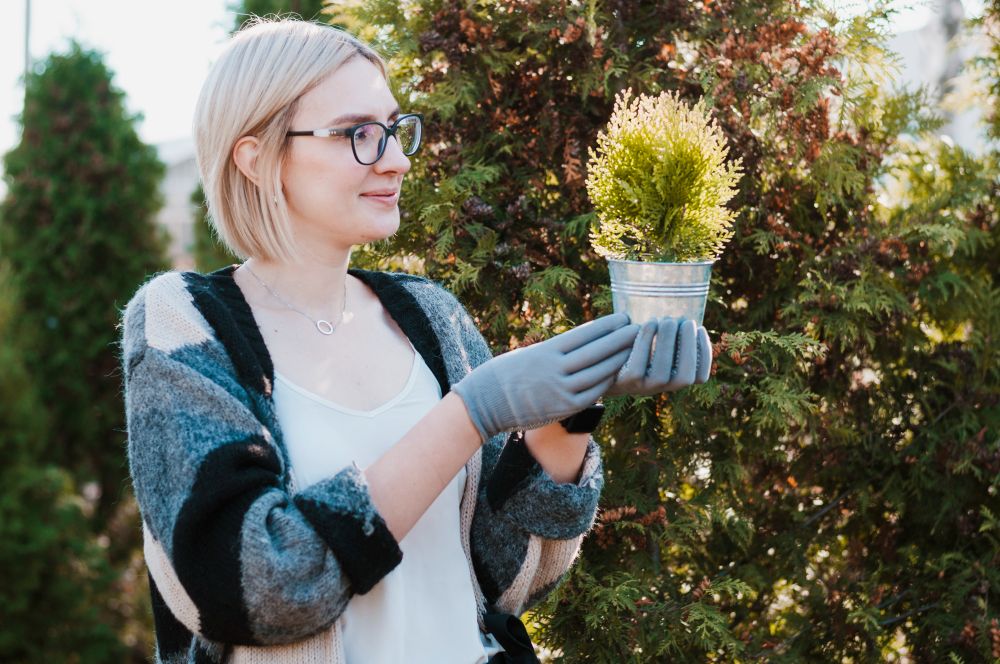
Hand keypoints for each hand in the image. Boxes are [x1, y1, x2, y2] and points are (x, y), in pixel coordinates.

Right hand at [452, 314, 638, 440]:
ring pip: (598, 372)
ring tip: (636, 350)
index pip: (584, 334)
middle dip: (620, 339)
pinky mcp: (562, 408)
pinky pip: (592, 393)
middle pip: (596, 351)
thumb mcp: (528, 354)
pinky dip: (607, 382)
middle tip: (639, 328)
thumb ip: (554, 350)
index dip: (607, 325)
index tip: (623, 317)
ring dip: (619, 360)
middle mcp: (555, 368)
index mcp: (546, 350)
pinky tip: (618, 374)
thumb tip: (582, 343)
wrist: (484, 403)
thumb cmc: (505, 375)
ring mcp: (560, 389)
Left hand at [603, 318, 711, 397]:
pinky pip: (638, 364)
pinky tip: (648, 324)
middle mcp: (662, 388)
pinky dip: (646, 341)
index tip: (701, 328)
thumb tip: (685, 315)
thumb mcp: (655, 342)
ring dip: (668, 343)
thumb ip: (671, 335)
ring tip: (668, 320)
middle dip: (688, 347)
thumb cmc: (634, 345)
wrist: (602, 362)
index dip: (704, 354)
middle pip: (684, 377)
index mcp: (674, 380)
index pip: (699, 377)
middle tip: (684, 321)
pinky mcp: (626, 381)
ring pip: (662, 371)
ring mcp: (644, 387)